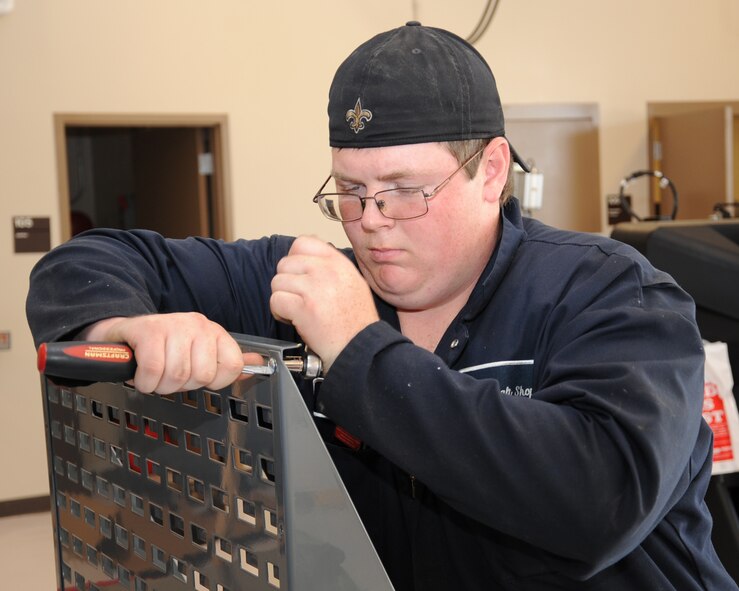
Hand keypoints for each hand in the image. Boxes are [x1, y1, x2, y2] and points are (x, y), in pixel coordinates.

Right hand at [81, 313, 262, 393]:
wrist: (123, 333)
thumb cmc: (162, 348)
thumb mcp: (199, 353)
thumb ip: (228, 361)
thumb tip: (259, 364)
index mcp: (214, 332)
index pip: (233, 366)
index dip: (214, 381)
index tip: (197, 376)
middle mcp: (197, 325)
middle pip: (202, 376)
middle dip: (182, 385)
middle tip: (169, 375)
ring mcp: (173, 325)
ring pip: (177, 375)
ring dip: (160, 384)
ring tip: (155, 373)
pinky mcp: (148, 330)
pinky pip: (153, 369)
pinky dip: (145, 381)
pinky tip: (141, 374)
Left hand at [270, 236, 378, 371]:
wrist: (360, 347)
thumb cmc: (356, 322)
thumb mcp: (354, 283)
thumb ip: (332, 267)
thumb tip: (308, 258)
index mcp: (339, 263)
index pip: (303, 242)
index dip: (295, 259)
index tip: (299, 275)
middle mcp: (326, 271)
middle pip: (285, 263)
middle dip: (287, 282)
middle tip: (298, 298)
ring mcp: (314, 288)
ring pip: (277, 282)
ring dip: (282, 298)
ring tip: (296, 310)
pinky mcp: (302, 308)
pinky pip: (275, 300)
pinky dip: (279, 312)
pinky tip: (293, 320)